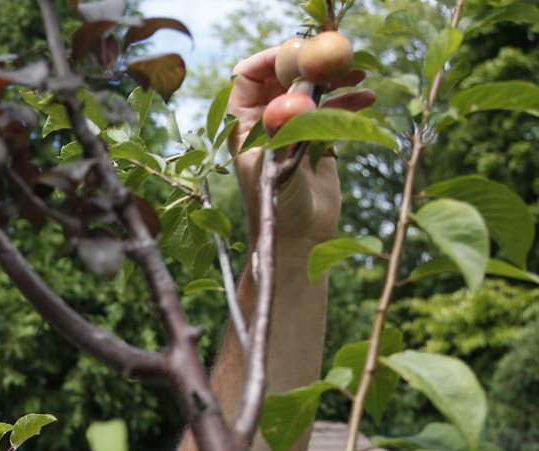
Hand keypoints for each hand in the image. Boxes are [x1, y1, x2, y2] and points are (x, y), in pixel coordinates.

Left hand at [227, 46, 375, 247]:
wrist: (297, 241)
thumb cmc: (277, 207)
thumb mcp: (279, 164)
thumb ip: (289, 126)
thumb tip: (302, 85)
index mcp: (243, 125)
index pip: (248, 76)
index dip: (271, 57)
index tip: (301, 49)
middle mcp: (265, 122)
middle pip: (283, 75)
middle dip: (309, 62)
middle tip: (336, 54)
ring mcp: (291, 129)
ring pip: (310, 89)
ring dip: (334, 78)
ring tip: (359, 74)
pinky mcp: (315, 140)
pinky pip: (330, 108)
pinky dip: (348, 99)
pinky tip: (367, 98)